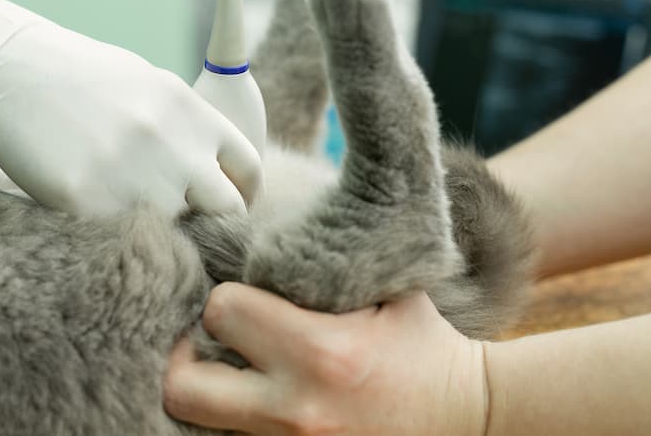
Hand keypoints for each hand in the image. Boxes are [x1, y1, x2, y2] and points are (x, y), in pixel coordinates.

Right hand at [0, 0, 261, 217]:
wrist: (8, 70)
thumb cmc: (78, 76)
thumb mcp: (149, 86)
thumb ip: (188, 128)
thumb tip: (214, 170)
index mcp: (192, 112)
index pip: (249, 167)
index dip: (242, 192)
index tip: (228, 205)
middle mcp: (175, 146)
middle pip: (226, 209)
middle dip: (209, 219)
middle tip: (184, 222)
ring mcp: (136, 178)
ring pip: (174, 230)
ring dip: (157, 228)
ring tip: (123, 206)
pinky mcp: (92, 205)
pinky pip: (120, 239)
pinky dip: (111, 233)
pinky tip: (91, 208)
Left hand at [163, 283, 487, 435]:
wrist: (469, 418)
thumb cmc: (425, 346)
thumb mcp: (387, 290)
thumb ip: (328, 264)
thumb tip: (266, 234)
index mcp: (321, 350)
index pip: (221, 311)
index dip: (225, 298)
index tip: (245, 296)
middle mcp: (296, 407)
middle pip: (181, 387)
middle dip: (185, 355)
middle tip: (207, 340)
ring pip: (200, 422)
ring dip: (207, 390)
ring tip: (227, 368)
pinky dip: (234, 417)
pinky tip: (254, 393)